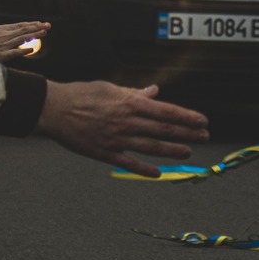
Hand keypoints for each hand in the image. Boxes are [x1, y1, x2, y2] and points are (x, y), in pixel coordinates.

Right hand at [0, 21, 48, 62]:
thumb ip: (4, 35)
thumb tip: (15, 37)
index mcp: (1, 29)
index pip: (20, 25)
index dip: (31, 24)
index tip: (41, 23)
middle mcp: (3, 35)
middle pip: (23, 30)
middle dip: (37, 27)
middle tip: (48, 25)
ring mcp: (2, 44)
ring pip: (21, 38)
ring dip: (34, 35)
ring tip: (44, 33)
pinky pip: (13, 52)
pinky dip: (23, 50)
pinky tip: (31, 49)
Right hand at [36, 81, 208, 176]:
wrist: (54, 108)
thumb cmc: (81, 94)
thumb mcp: (110, 87)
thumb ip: (134, 92)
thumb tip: (154, 91)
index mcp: (129, 103)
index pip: (165, 110)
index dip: (187, 116)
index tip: (202, 120)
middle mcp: (126, 121)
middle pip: (163, 129)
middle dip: (187, 133)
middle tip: (204, 136)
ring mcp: (116, 138)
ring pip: (150, 146)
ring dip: (172, 149)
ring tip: (188, 151)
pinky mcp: (104, 153)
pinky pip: (128, 163)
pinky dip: (144, 169)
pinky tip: (158, 172)